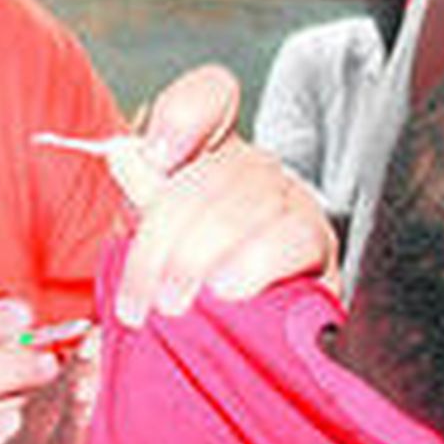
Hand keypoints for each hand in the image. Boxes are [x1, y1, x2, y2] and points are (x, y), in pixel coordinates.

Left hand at [114, 65, 337, 326]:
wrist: (239, 347)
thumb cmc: (187, 290)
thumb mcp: (153, 244)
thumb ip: (142, 194)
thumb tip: (124, 152)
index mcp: (209, 154)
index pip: (210, 96)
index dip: (183, 113)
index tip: (153, 156)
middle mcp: (254, 170)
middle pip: (214, 167)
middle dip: (165, 232)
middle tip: (139, 290)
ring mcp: (292, 203)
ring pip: (248, 200)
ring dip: (199, 254)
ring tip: (173, 302)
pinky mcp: (319, 248)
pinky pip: (295, 237)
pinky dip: (256, 262)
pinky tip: (227, 289)